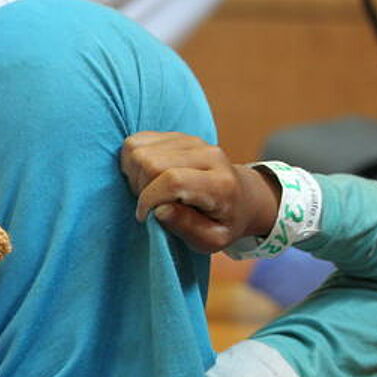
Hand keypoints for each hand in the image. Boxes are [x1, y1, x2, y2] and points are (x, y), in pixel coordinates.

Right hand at [120, 132, 279, 252]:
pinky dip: (133, 160)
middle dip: (140, 187)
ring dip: (135, 174)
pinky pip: (139, 141)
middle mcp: (208, 155)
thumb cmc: (224, 222)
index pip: (173, 180)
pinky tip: (146, 176)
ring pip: (140, 149)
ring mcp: (192, 141)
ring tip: (148, 190)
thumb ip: (188, 227)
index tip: (145, 216)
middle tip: (149, 204)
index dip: (149, 199)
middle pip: (151, 162)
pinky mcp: (178, 136)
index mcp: (220, 184)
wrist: (244, 197)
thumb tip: (159, 210)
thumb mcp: (213, 240)